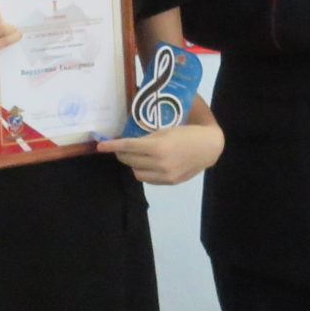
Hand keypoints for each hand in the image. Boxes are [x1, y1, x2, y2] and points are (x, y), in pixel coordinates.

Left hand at [100, 118, 223, 184]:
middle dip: (122, 153)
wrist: (209, 147)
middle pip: (129, 160)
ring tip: (135, 155)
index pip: (127, 146)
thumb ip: (147, 136)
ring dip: (132, 163)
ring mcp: (164, 175)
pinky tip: (147, 164)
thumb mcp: (166, 129)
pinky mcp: (169, 182)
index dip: (112, 146)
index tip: (100, 146)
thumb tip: (128, 138)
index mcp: (157, 146)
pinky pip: (148, 179)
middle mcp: (159, 163)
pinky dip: (143, 171)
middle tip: (120, 147)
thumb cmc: (187, 132)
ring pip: (136, 172)